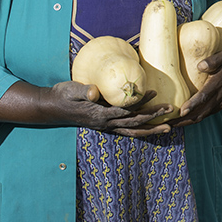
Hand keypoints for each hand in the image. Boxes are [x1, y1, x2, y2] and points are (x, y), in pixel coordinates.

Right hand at [0, 80, 173, 136]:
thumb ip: (83, 90)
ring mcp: (105, 126)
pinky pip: (126, 131)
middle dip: (153, 116)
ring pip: (133, 132)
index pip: (125, 110)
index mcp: (99, 114)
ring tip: (168, 128)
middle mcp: (105, 123)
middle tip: (171, 109)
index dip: (141, 103)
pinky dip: (140, 131)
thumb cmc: (61, 95)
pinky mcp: (105, 125)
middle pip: (134, 122)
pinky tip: (151, 130)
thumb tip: (94, 91)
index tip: (156, 92)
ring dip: (151, 130)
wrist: (50, 107)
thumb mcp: (70, 89)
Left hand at [173, 51, 221, 125]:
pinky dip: (191, 121)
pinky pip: (203, 116)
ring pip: (200, 117)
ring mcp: (218, 104)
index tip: (181, 111)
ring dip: (185, 123)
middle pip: (199, 113)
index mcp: (217, 85)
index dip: (193, 105)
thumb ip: (212, 61)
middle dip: (183, 120)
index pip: (204, 97)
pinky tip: (180, 122)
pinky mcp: (217, 107)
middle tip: (167, 123)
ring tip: (169, 125)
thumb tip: (200, 66)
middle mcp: (218, 98)